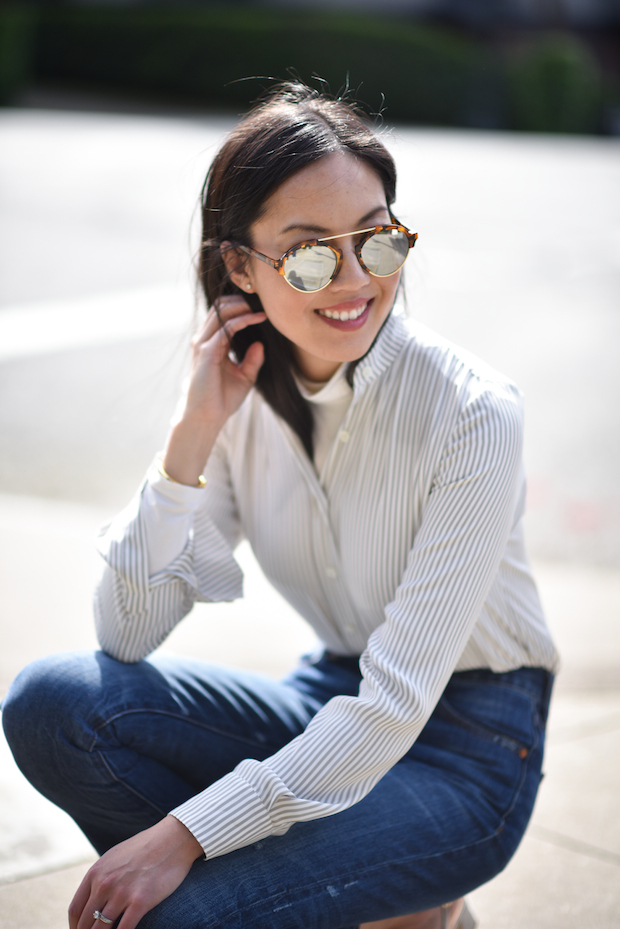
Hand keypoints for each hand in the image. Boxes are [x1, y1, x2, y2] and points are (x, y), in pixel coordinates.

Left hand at [69, 816, 202, 928]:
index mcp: (96, 872)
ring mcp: (122, 892)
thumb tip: (92, 899)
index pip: (75, 910)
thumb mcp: (116, 857)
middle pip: (86, 923)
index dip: (75, 927)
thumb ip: (101, 877)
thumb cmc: (146, 848)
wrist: (173, 838)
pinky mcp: (141, 901)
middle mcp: (105, 883)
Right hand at [184, 295, 265, 427]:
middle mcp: (205, 340)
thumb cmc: (223, 400)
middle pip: (220, 307)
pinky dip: (243, 319)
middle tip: (263, 302)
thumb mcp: (244, 377)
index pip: (224, 315)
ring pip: (221, 311)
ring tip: (262, 307)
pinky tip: (258, 318)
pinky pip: (227, 327)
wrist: (208, 417)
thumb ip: (252, 360)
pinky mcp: (207, 351)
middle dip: (241, 300)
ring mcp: (204, 344)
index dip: (242, 307)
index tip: (263, 308)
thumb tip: (260, 344)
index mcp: (212, 344)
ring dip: (243, 306)